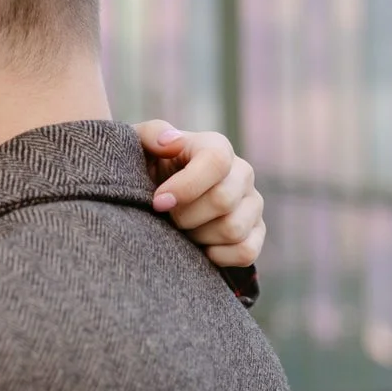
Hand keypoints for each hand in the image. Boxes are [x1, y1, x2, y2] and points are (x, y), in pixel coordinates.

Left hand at [135, 120, 264, 268]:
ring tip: (180, 230)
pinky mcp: (255, 233)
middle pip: (223, 200)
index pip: (216, 161)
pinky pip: (246, 252)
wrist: (149, 201)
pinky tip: (198, 248)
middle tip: (166, 217)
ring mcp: (252, 204)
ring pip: (234, 229)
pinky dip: (218, 256)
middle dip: (185, 216)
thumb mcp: (136, 146)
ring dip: (198, 237)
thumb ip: (151, 134)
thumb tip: (172, 142)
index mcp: (215, 148)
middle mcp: (241, 173)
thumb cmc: (142, 170)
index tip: (157, 202)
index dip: (186, 186)